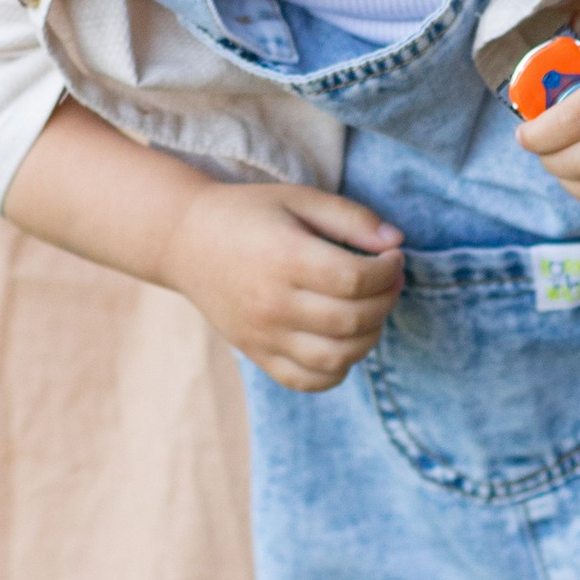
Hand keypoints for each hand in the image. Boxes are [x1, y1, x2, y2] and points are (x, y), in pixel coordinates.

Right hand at [163, 180, 404, 392]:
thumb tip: (396, 241)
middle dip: (386, 300)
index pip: (356, 279)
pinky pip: (308, 380)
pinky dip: (338, 369)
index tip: (393, 257)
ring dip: (370, 337)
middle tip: (389, 281)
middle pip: (353, 320)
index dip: (388, 271)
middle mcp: (273, 303)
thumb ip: (350, 217)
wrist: (183, 240)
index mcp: (285, 257)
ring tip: (370, 310)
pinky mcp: (256, 354)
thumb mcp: (299, 198)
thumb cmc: (247, 213)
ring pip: (337, 358)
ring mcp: (263, 335)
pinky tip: (344, 340)